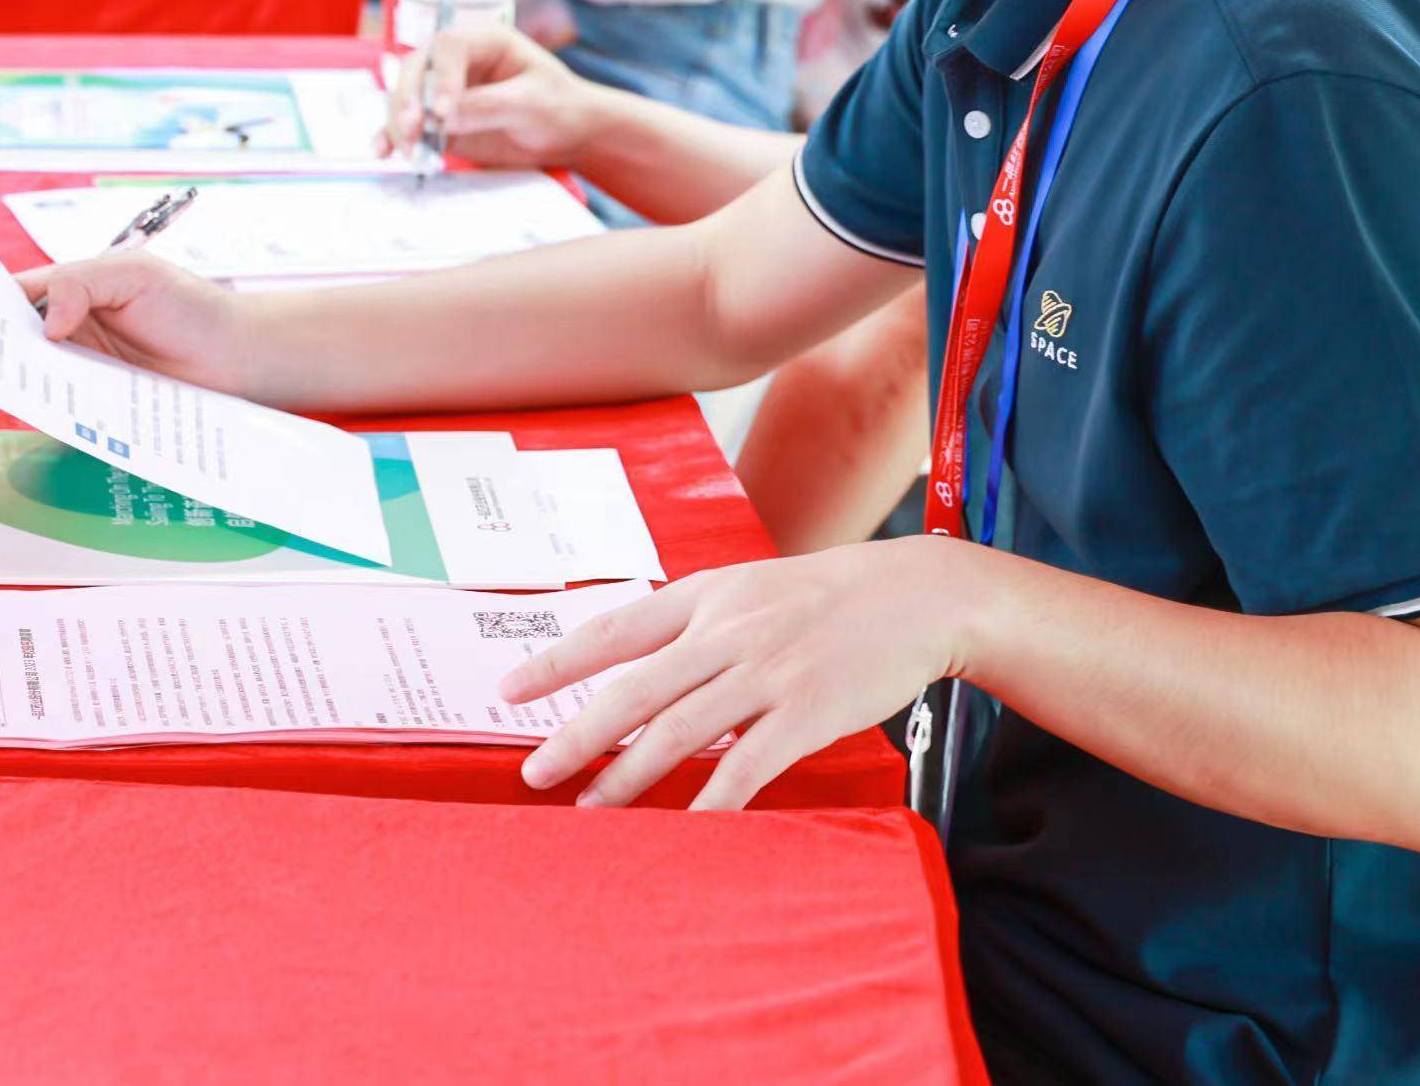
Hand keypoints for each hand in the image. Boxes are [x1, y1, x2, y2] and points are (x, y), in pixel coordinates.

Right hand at [13, 248, 269, 395]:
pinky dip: (57, 416)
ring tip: (12, 390)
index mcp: (70, 292)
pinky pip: (68, 413)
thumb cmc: (189, 305)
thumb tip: (47, 324)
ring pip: (38, 382)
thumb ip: (81, 283)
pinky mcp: (102, 408)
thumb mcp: (133, 274)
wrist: (238, 358)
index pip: (15, 296)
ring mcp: (84, 372)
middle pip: (18, 344)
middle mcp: (71, 333)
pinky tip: (51, 416)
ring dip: (26, 386)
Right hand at [385, 23, 608, 171]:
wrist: (568, 135)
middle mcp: (457, 61)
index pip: (449, 46)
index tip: (442, 112)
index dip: (440, 75)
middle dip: (408, 99)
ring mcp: (444, 90)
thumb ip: (489, 106)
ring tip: (407, 153)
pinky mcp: (438, 120)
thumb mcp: (533, 104)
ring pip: (405, 97)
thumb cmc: (560, 107)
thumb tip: (443, 116)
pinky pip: (409, 124)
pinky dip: (392, 137)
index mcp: (485, 41)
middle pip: (416, 68)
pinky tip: (382, 152)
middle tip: (412, 130)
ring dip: (398, 123)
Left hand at [505, 537, 981, 810]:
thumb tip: (630, 665)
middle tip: (533, 773)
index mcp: (701, 597)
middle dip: (576, 735)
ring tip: (589, 811)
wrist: (914, 596)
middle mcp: (724, 632)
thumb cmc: (821, 599)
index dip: (555, 662)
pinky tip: (682, 829)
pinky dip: (710, 800)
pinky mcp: (806, 712)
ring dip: (627, 776)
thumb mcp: (744, 590)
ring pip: (678, 731)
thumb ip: (690, 625)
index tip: (506, 690)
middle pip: (632, 689)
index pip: (611, 630)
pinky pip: (746, 765)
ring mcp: (764, 672)